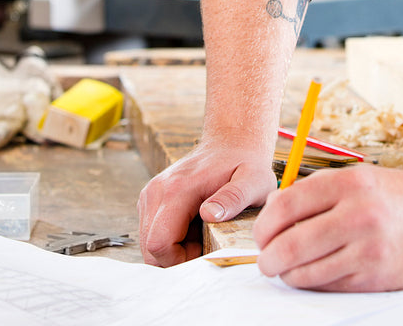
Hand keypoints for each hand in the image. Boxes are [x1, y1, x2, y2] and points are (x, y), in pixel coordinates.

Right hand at [137, 141, 277, 265]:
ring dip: (174, 250)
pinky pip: (152, 233)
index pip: (159, 244)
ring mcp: (151, 195)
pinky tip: (194, 228)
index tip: (206, 250)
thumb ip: (234, 198)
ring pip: (149, 244)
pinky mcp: (151, 199)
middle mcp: (156, 192)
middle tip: (206, 245)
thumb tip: (209, 214)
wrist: (231, 142)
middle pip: (150, 249)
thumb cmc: (244, 164)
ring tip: (202, 234)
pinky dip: (171, 240)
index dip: (181, 260)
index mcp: (177, 190)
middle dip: (176, 259)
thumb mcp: (253, 181)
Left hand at [253, 163, 402, 290]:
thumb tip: (272, 215)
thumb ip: (316, 193)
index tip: (261, 235)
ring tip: (285, 270)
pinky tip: (312, 276)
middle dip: (268, 257)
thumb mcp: (358, 179)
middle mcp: (359, 214)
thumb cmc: (396, 197)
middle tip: (265, 260)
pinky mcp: (376, 276)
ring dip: (287, 274)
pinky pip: (329, 285)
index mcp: (349, 184)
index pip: (287, 206)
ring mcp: (368, 248)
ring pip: (307, 271)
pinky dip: (312, 283)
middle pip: (291, 243)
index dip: (264, 225)